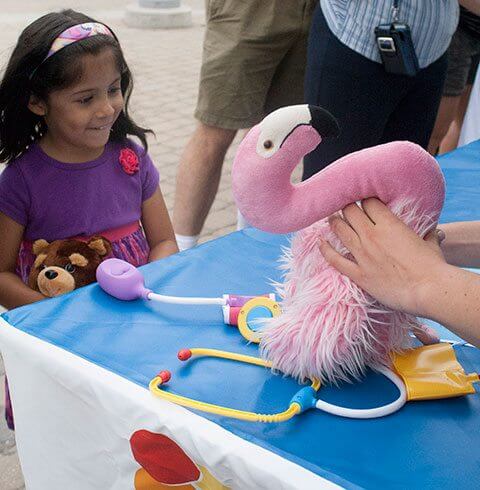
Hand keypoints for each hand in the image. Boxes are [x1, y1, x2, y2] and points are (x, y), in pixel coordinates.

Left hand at [318, 198, 446, 316]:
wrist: (429, 290)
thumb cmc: (433, 267)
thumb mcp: (431, 243)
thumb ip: (428, 234)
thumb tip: (434, 232)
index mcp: (390, 224)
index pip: (368, 202)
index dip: (365, 200)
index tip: (363, 201)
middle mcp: (372, 236)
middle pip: (350, 212)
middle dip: (347, 207)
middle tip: (345, 208)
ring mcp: (363, 254)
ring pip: (340, 230)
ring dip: (334, 222)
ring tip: (331, 218)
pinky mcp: (358, 274)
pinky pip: (335, 259)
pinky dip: (325, 249)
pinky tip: (320, 242)